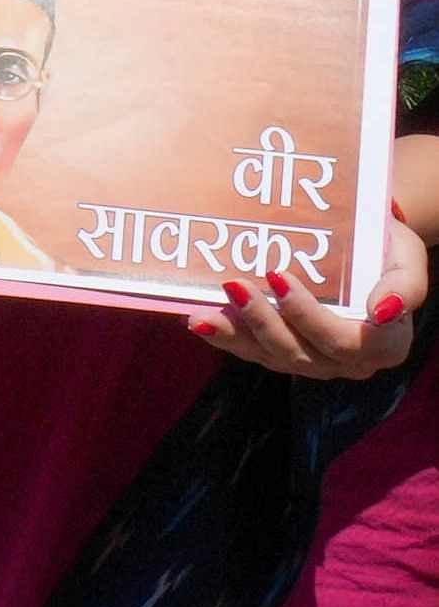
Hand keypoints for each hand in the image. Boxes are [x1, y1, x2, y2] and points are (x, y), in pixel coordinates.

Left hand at [195, 214, 425, 379]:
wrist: (365, 244)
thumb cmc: (386, 248)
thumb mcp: (407, 257)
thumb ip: (405, 287)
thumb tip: (384, 310)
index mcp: (385, 344)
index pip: (344, 340)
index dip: (308, 315)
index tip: (277, 275)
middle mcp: (350, 361)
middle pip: (300, 354)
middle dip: (262, 321)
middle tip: (233, 285)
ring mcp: (316, 361)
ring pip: (271, 357)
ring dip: (235, 335)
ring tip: (201, 316)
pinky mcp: (286, 353)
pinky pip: (254, 352)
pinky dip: (227, 337)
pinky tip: (199, 321)